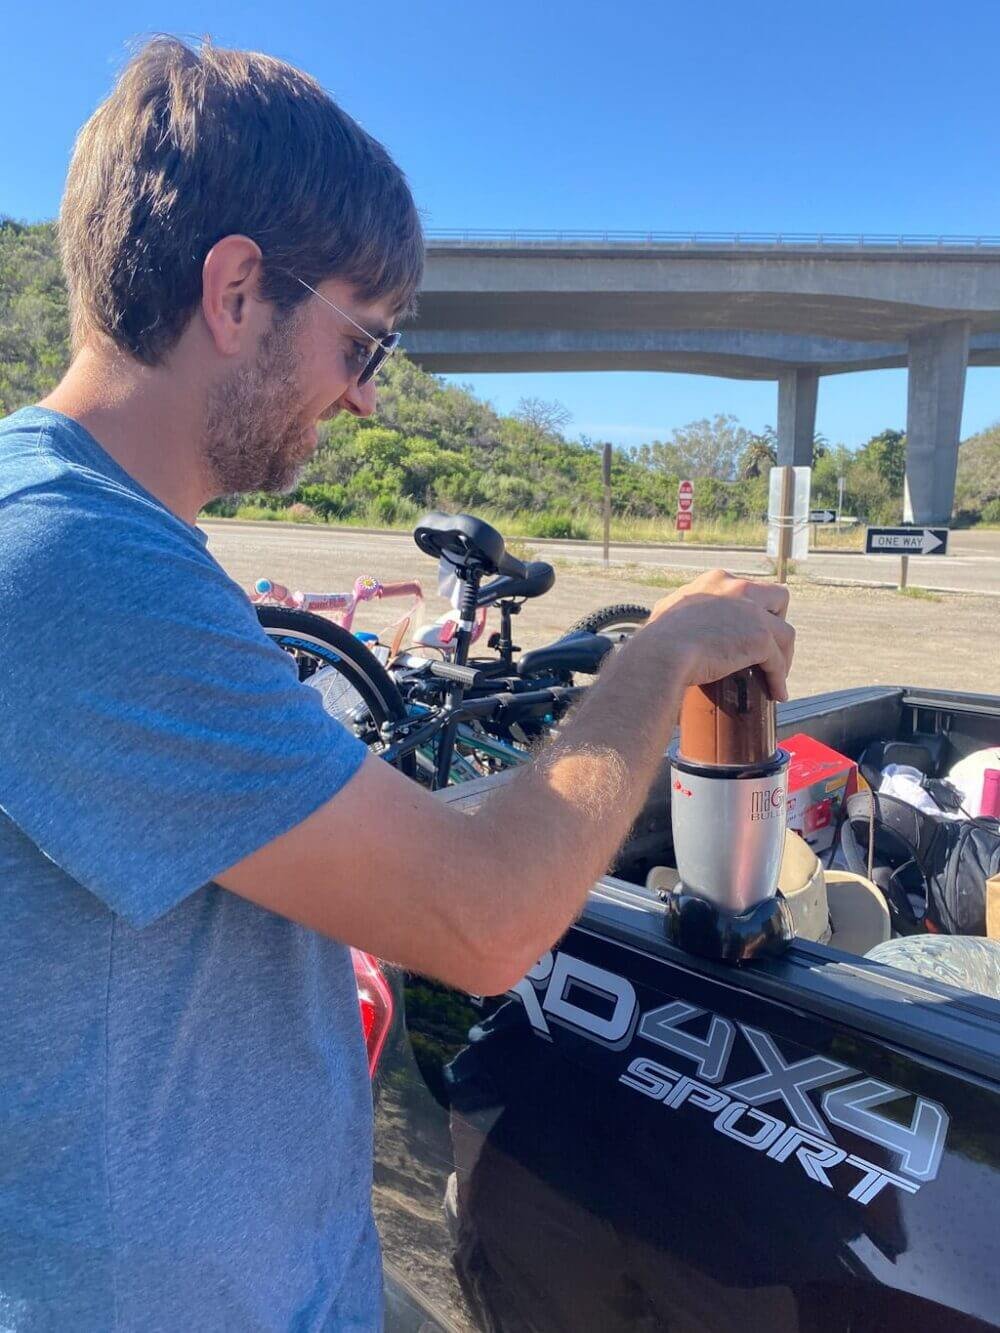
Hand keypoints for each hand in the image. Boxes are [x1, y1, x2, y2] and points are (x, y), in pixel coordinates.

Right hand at [639, 569, 794, 701]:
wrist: (660, 654)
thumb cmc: (655, 642)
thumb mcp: (667, 614)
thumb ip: (679, 613)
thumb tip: (670, 626)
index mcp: (715, 581)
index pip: (746, 589)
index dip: (751, 612)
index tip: (745, 634)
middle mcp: (737, 588)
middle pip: (778, 599)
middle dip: (776, 624)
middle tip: (765, 650)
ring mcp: (752, 612)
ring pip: (785, 633)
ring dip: (783, 656)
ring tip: (774, 678)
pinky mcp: (760, 637)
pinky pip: (778, 660)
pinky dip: (778, 679)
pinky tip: (775, 693)